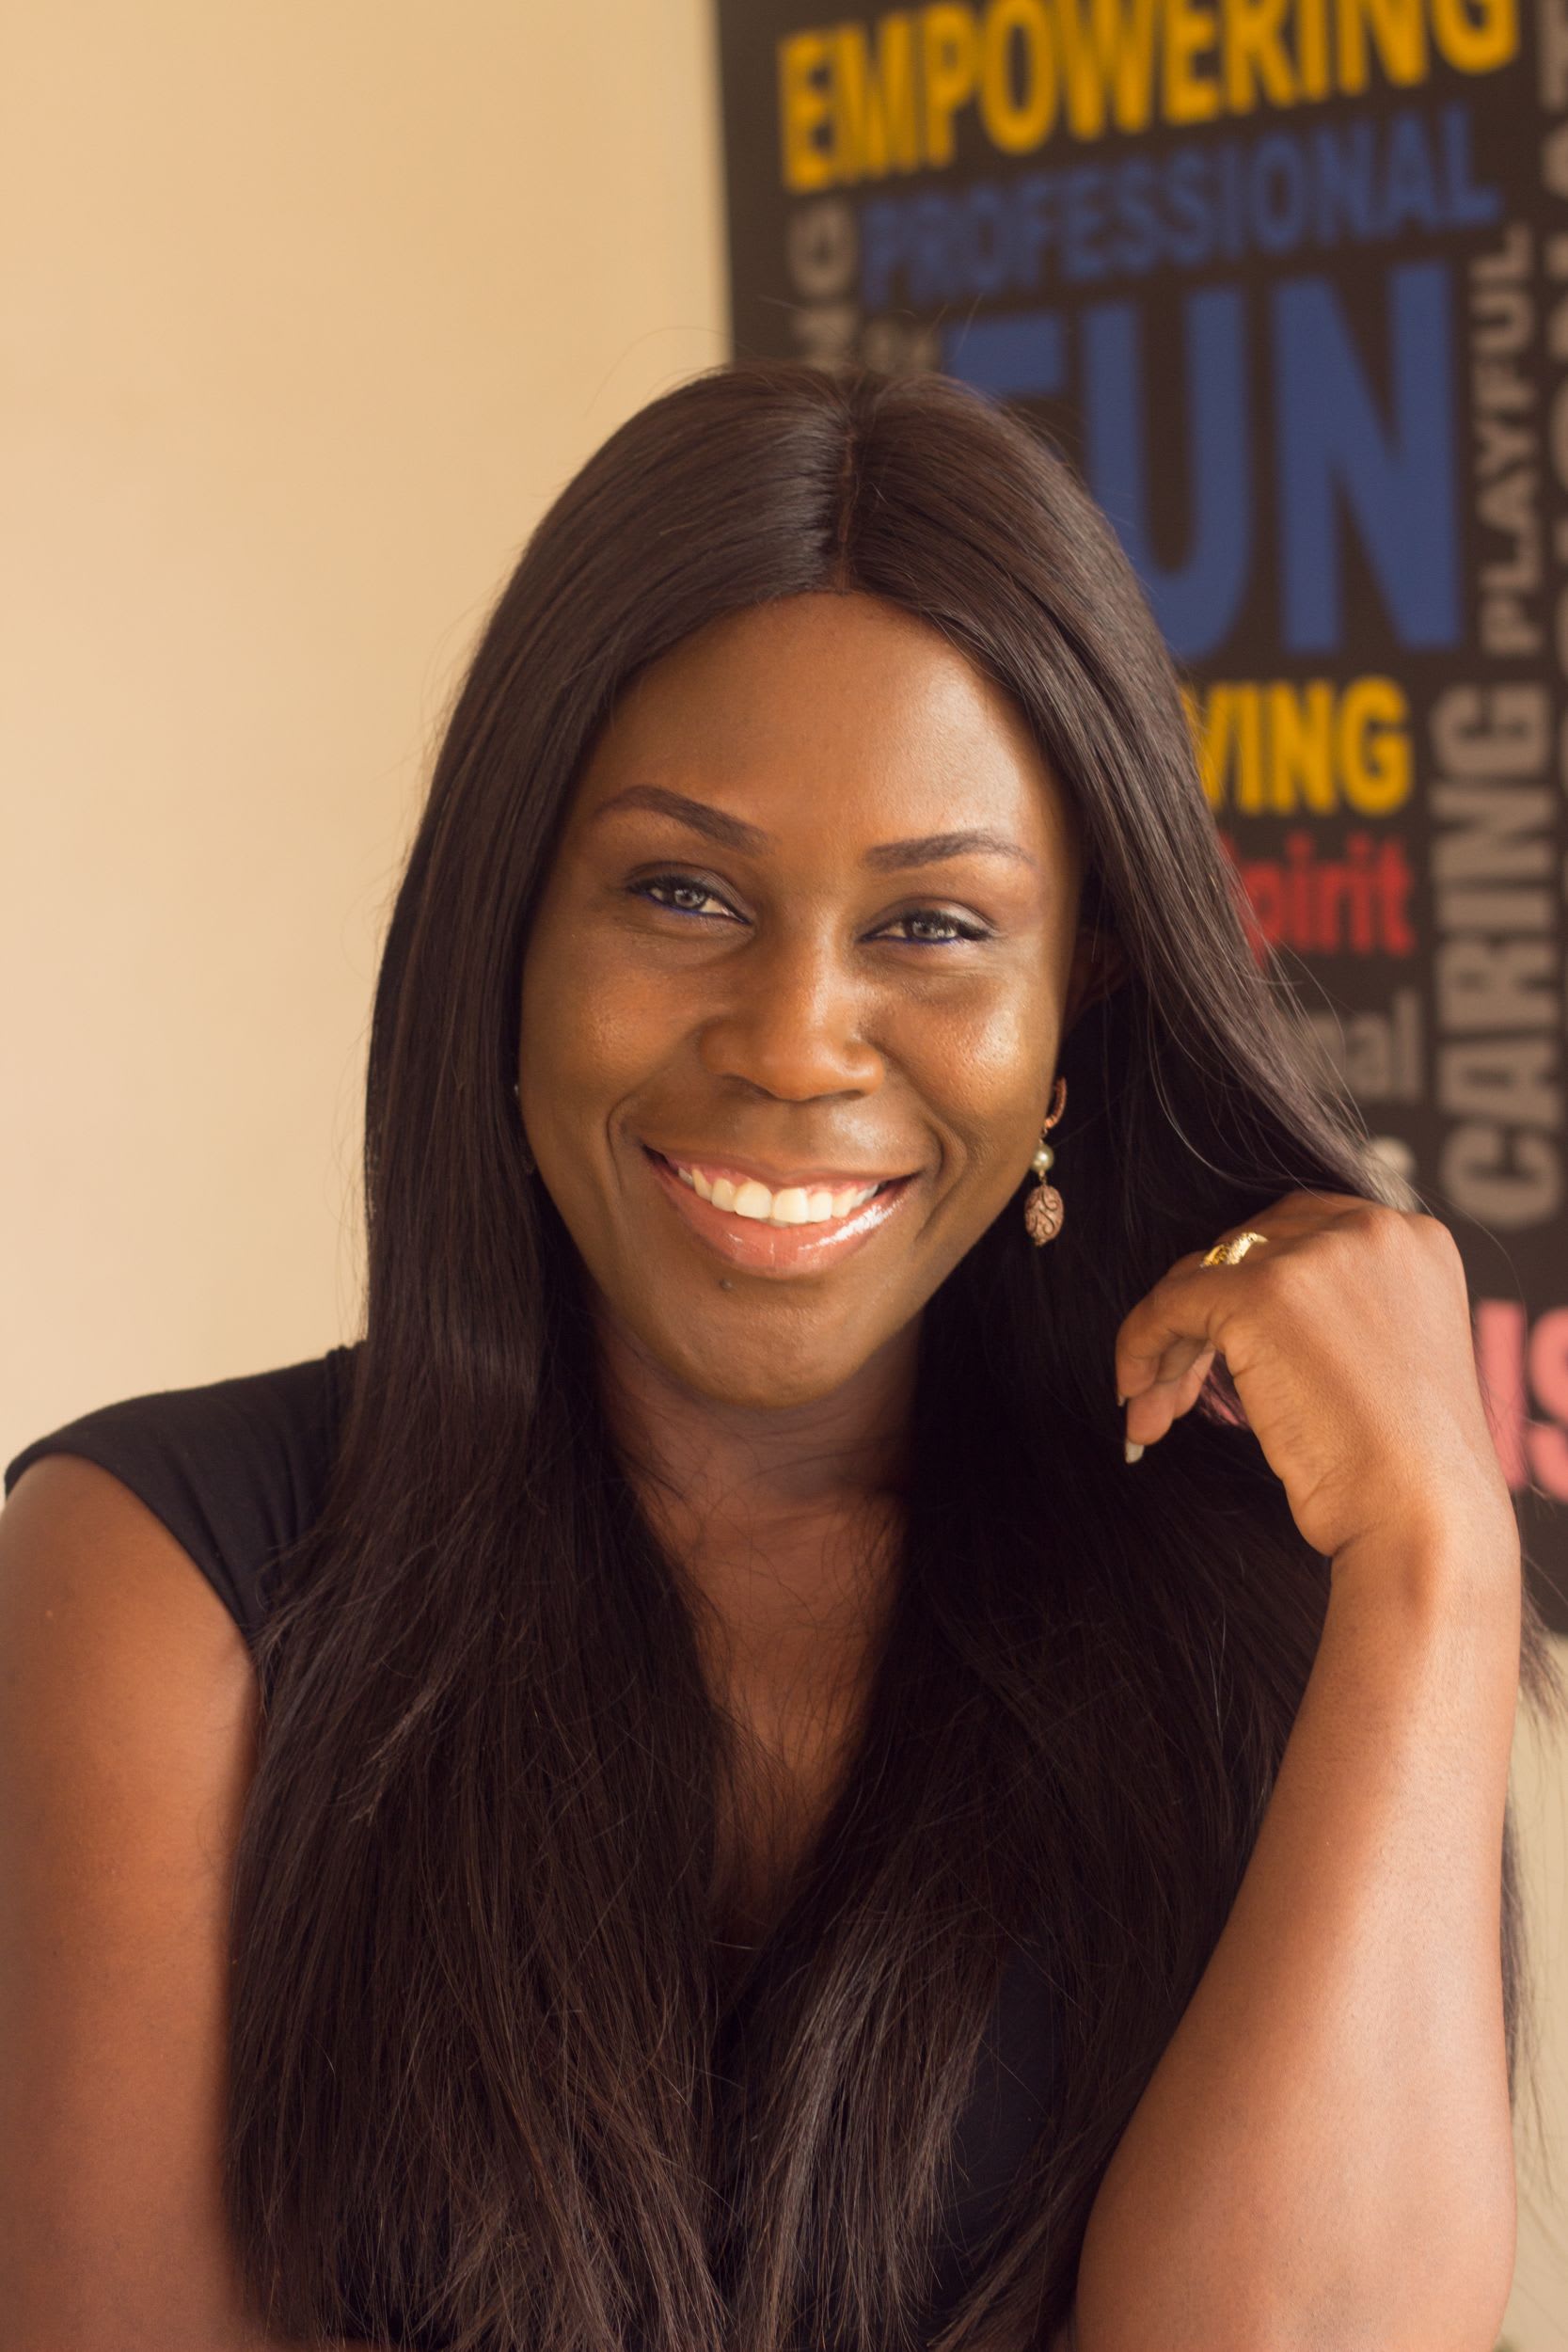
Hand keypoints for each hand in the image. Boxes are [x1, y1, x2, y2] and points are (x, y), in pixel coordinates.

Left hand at [1113, 1192, 1517, 1569]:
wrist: (1425, 1520)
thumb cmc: (1410, 1472)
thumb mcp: (1386, 1363)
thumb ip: (1335, 1319)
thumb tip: (1245, 1323)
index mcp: (1412, 1241)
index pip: (1298, 1235)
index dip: (1247, 1289)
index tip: (1221, 1347)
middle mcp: (1370, 1232)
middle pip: (1247, 1252)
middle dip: (1206, 1320)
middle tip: (1177, 1391)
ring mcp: (1315, 1257)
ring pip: (1205, 1278)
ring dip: (1172, 1345)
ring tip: (1153, 1411)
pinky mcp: (1261, 1294)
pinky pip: (1173, 1304)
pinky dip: (1142, 1343)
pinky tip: (1135, 1394)